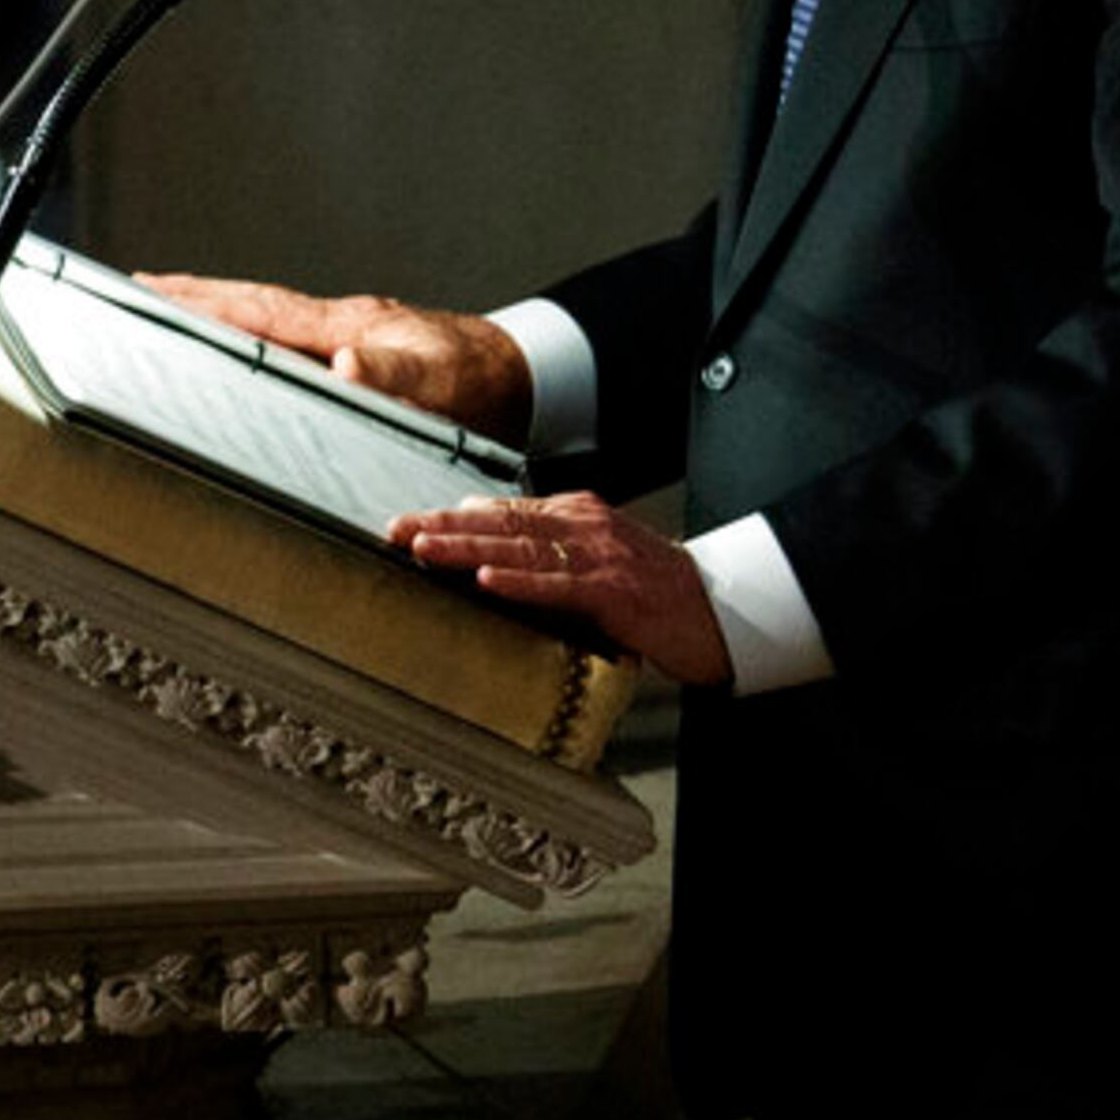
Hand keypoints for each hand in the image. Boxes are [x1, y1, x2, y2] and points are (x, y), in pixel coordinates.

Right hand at [139, 273, 529, 443]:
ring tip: (170, 315)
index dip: (203, 302)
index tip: (150, 289)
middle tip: (136, 293)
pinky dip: (253, 341)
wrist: (528, 376)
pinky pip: (289, 344)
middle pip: (251, 307)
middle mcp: (340, 326)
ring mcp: (348, 338)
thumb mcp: (441, 385)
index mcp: (347, 326)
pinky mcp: (360, 357)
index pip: (260, 310)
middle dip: (192, 299)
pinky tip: (242, 354)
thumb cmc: (486, 384)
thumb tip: (343, 365)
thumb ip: (394, 375)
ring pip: (268, 323)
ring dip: (218, 317)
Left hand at [390, 491, 730, 687]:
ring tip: (427, 548)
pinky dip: (521, 582)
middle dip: (444, 526)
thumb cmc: (656, 590)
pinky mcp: (616, 591)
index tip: (407, 522)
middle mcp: (586, 526)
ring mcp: (601, 557)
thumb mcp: (597, 557)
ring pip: (522, 547)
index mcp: (578, 515)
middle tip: (397, 530)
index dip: (451, 516)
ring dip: (470, 548)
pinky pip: (559, 585)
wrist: (723, 609)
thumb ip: (546, 546)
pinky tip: (488, 580)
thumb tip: (484, 536)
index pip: (503, 510)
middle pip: (503, 522)